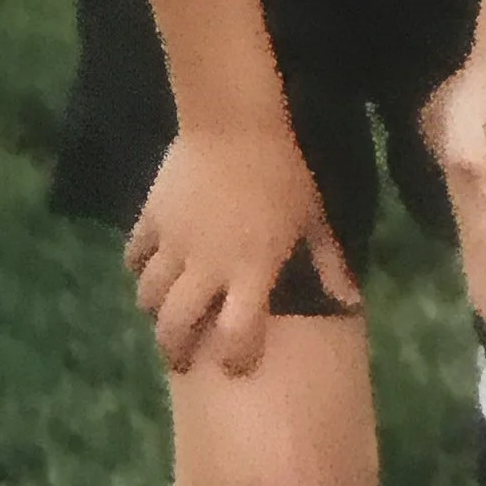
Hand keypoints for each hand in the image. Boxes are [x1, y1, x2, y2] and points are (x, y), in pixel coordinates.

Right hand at [124, 115, 360, 376]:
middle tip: (182, 357)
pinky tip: (150, 265)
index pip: (236, 335)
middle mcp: (207, 266)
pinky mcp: (150, 218)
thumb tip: (351, 303)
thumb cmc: (282, 171)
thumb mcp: (313, 218)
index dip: (234, 358)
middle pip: (176, 326)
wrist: (234, 120)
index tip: (234, 366)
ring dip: (155, 310)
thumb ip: (328, 263)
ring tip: (165, 311)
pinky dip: (138, 267)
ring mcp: (173, 243)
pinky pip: (134, 255)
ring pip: (148, 296)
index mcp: (251, 271)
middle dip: (175, 350)